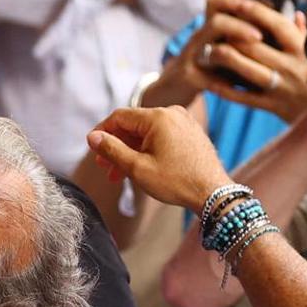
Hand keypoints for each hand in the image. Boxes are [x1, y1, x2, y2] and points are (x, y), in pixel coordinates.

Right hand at [85, 105, 233, 210]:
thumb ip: (111, 149)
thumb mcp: (137, 167)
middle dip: (116, 146)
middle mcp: (172, 113)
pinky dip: (148, 149)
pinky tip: (140, 167)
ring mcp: (183, 122)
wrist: (213, 193)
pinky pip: (161, 136)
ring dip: (131, 150)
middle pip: (133, 125)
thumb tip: (92, 137)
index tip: (92, 147)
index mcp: (158, 117)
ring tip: (120, 173)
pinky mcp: (190, 132)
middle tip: (105, 166)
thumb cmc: (177, 181)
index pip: (119, 117)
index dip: (102, 131)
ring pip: (146, 132)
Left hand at [192, 0, 306, 122]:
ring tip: (209, 52)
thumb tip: (296, 14)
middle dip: (233, 38)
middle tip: (214, 31)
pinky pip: (245, 98)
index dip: (258, 13)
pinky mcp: (272, 107)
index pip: (279, 26)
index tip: (239, 4)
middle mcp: (295, 68)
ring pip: (251, 71)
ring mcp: (283, 89)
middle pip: (257, 48)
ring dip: (227, 60)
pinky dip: (226, 89)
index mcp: (302, 51)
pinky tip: (210, 82)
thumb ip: (301, 35)